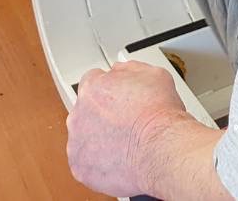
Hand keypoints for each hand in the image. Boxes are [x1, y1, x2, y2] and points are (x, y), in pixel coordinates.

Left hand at [67, 60, 189, 196]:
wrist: (160, 149)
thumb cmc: (159, 114)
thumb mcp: (153, 74)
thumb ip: (129, 69)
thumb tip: (121, 71)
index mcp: (92, 88)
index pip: (91, 81)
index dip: (108, 88)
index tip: (117, 95)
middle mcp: (78, 115)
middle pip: (85, 110)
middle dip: (102, 114)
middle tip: (126, 120)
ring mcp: (76, 143)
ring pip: (85, 137)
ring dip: (99, 138)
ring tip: (126, 142)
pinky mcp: (80, 167)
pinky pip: (87, 162)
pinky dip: (100, 161)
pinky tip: (120, 158)